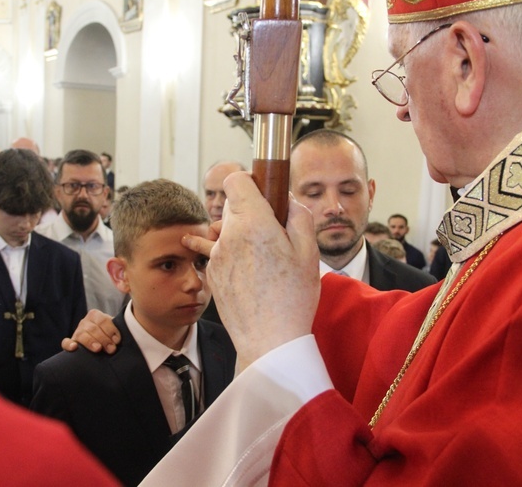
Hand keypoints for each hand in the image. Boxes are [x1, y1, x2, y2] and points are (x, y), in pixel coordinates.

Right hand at [61, 309, 120, 353]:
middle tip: (112, 349)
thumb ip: (118, 329)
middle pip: (93, 328)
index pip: (102, 320)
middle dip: (103, 339)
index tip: (117, 340)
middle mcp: (85, 322)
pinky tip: (74, 348)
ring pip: (81, 334)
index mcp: (95, 315)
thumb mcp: (114, 330)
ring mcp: (77, 332)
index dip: (110, 330)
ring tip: (98, 349)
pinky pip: (65, 343)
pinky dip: (69, 345)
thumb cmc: (110, 336)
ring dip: (90, 342)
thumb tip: (123, 337)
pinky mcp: (71, 342)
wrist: (102, 343)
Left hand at [183, 172, 319, 370]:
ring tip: (264, 261)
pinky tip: (253, 276)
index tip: (266, 195)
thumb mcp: (309, 252)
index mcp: (253, 223)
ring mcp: (216, 257)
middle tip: (275, 236)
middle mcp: (228, 235)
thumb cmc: (293, 298)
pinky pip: (222, 254)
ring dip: (242, 236)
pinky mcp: (212, 275)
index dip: (251, 182)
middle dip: (252, 214)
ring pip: (227, 232)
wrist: (269, 341)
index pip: (236, 180)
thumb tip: (286, 200)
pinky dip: (234, 257)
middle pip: (234, 207)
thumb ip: (298, 215)